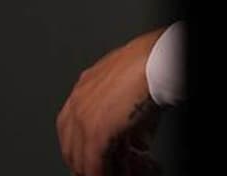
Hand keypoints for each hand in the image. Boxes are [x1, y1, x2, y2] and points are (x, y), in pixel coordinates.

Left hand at [58, 27, 166, 175]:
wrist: (156, 61)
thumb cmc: (152, 65)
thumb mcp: (134, 91)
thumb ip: (128, 117)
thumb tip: (138, 142)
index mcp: (84, 87)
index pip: (71, 127)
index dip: (82, 146)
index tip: (96, 156)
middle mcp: (78, 102)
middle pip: (70, 145)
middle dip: (86, 161)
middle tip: (106, 169)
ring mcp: (83, 118)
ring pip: (79, 158)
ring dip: (98, 169)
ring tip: (118, 171)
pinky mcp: (96, 133)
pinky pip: (93, 165)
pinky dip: (104, 173)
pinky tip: (117, 174)